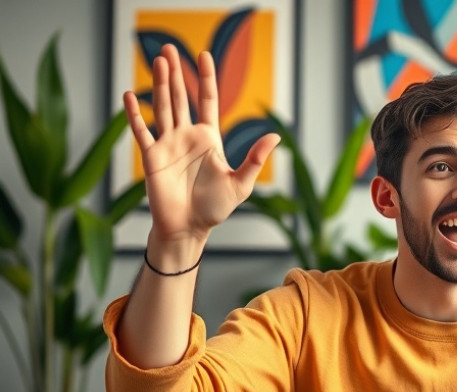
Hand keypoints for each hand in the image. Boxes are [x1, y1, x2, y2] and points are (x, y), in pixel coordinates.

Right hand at [123, 44, 280, 246]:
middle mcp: (187, 136)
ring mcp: (168, 144)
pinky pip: (142, 131)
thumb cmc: (215, 208)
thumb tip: (276, 136)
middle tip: (169, 48)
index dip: (206, 78)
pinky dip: (135, 114)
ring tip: (158, 61)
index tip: (204, 55)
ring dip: (159, 84)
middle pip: (181, 97)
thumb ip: (255, 159)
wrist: (189, 228)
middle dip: (176, 73)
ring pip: (162, 107)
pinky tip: (129, 96)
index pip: (207, 100)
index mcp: (209, 138)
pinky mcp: (151, 157)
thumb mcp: (241, 183)